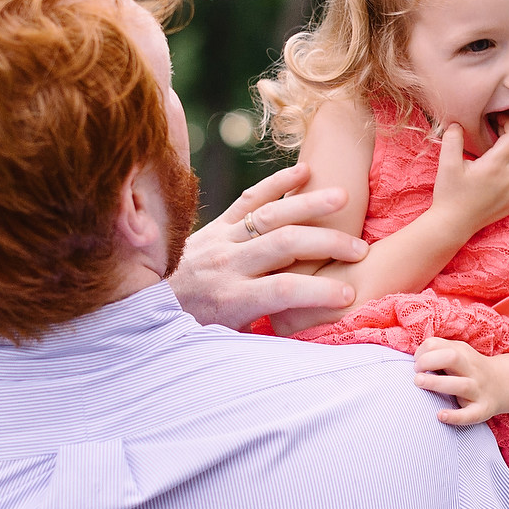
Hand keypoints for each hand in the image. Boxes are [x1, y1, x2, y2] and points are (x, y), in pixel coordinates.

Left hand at [169, 164, 367, 329]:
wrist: (146, 303)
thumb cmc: (196, 326)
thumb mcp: (227, 337)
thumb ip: (263, 330)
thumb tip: (305, 332)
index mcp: (232, 299)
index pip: (283, 290)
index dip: (318, 291)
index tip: (349, 295)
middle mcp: (228, 265)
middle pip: (284, 245)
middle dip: (327, 244)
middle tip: (361, 249)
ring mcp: (222, 239)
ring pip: (270, 214)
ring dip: (309, 204)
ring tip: (343, 197)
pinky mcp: (216, 223)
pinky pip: (248, 197)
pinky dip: (277, 182)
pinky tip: (305, 171)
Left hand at [412, 337, 508, 425]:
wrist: (502, 385)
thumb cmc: (468, 370)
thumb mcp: (458, 354)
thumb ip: (438, 352)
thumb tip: (414, 359)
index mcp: (463, 354)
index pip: (437, 344)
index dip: (422, 352)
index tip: (416, 364)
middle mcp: (472, 370)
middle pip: (452, 358)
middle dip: (429, 361)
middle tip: (416, 374)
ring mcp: (478, 390)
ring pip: (461, 385)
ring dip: (437, 383)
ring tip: (419, 383)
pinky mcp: (482, 409)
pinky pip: (470, 414)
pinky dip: (455, 416)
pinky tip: (440, 415)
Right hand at [430, 119, 508, 234]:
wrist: (453, 225)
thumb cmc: (449, 194)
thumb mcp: (447, 164)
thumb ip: (452, 140)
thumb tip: (457, 123)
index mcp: (496, 166)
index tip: (497, 119)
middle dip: (506, 137)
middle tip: (490, 134)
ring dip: (508, 156)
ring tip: (490, 157)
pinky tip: (498, 175)